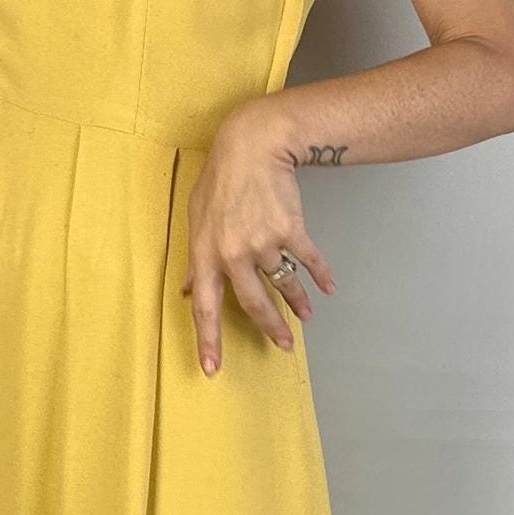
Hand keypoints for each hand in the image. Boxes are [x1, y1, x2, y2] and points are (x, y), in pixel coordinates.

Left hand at [178, 107, 335, 374]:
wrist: (252, 145)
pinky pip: (308, 259)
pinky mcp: (290, 229)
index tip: (212, 369)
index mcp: (205, 253)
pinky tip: (328, 287)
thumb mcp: (196, 216)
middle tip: (284, 346)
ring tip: (306, 316)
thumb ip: (193, 258)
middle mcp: (233, 253)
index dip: (208, 340)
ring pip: (283, 282)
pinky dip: (320, 274)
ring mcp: (263, 242)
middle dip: (270, 328)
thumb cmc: (220, 179)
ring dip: (297, 302)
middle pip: (252, 303)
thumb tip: (185, 288)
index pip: (203, 306)